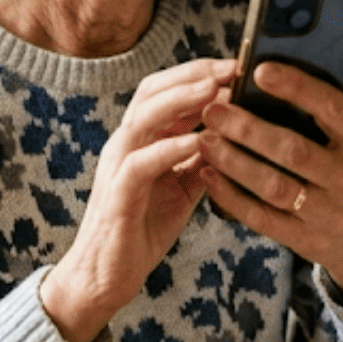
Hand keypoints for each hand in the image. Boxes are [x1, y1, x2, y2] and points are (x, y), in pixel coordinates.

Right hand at [40, 58, 236, 341]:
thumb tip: (235, 131)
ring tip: (216, 89)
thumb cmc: (142, 229)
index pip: (166, 90)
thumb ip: (201, 158)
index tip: (238, 65)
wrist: (105, 276)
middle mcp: (126, 144)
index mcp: (142, 140)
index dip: (199, 73)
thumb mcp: (182, 187)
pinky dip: (170, 148)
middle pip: (152, 91)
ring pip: (144, 117)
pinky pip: (141, 163)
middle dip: (193, 75)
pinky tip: (199, 141)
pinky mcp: (117, 195)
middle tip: (232, 66)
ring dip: (182, 100)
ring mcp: (118, 166)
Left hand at [196, 38, 342, 308]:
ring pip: (273, 186)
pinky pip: (261, 218)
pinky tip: (206, 174)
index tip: (260, 70)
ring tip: (203, 137)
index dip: (297, 89)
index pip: (333, 109)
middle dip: (250, 129)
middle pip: (294, 151)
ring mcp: (325, 212)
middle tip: (213, 108)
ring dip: (234, 162)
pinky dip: (231, 197)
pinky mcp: (302, 238)